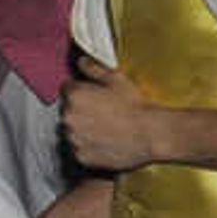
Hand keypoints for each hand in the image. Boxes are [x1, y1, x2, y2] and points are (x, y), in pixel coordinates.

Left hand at [57, 57, 154, 173]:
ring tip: (106, 128)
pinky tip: (106, 141)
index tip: (93, 95)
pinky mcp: (81, 156)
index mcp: (75, 96)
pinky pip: (80, 149)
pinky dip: (89, 146)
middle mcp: (69, 118)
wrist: (149, 134)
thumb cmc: (134, 105)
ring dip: (83, 129)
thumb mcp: (116, 78)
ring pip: (72, 131)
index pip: (67, 89)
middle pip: (68, 110)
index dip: (81, 90)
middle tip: (103, 112)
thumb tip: (81, 61)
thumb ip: (94, 68)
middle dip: (80, 110)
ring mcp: (74, 139)